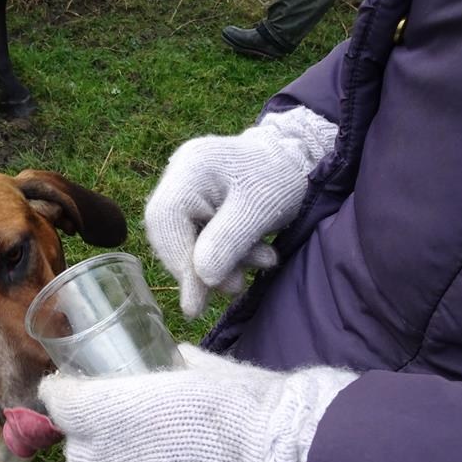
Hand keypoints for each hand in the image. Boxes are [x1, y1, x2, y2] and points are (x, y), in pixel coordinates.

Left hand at [38, 344, 356, 461]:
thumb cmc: (238, 408)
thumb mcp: (205, 368)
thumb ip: (177, 362)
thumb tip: (176, 356)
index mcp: (106, 409)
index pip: (58, 400)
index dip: (62, 389)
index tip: (72, 381)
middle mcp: (104, 456)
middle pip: (74, 445)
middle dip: (85, 429)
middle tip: (112, 411)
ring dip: (109, 458)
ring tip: (140, 441)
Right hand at [145, 106, 337, 316]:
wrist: (296, 159)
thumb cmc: (281, 177)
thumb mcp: (261, 209)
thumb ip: (229, 241)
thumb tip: (203, 278)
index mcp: (191, 167)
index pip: (166, 219)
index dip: (178, 261)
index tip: (196, 301)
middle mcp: (178, 175)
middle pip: (168, 232)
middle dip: (198, 268)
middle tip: (234, 287)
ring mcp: (183, 189)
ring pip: (182, 239)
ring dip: (215, 265)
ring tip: (253, 270)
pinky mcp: (195, 204)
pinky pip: (196, 237)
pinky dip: (221, 255)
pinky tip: (251, 258)